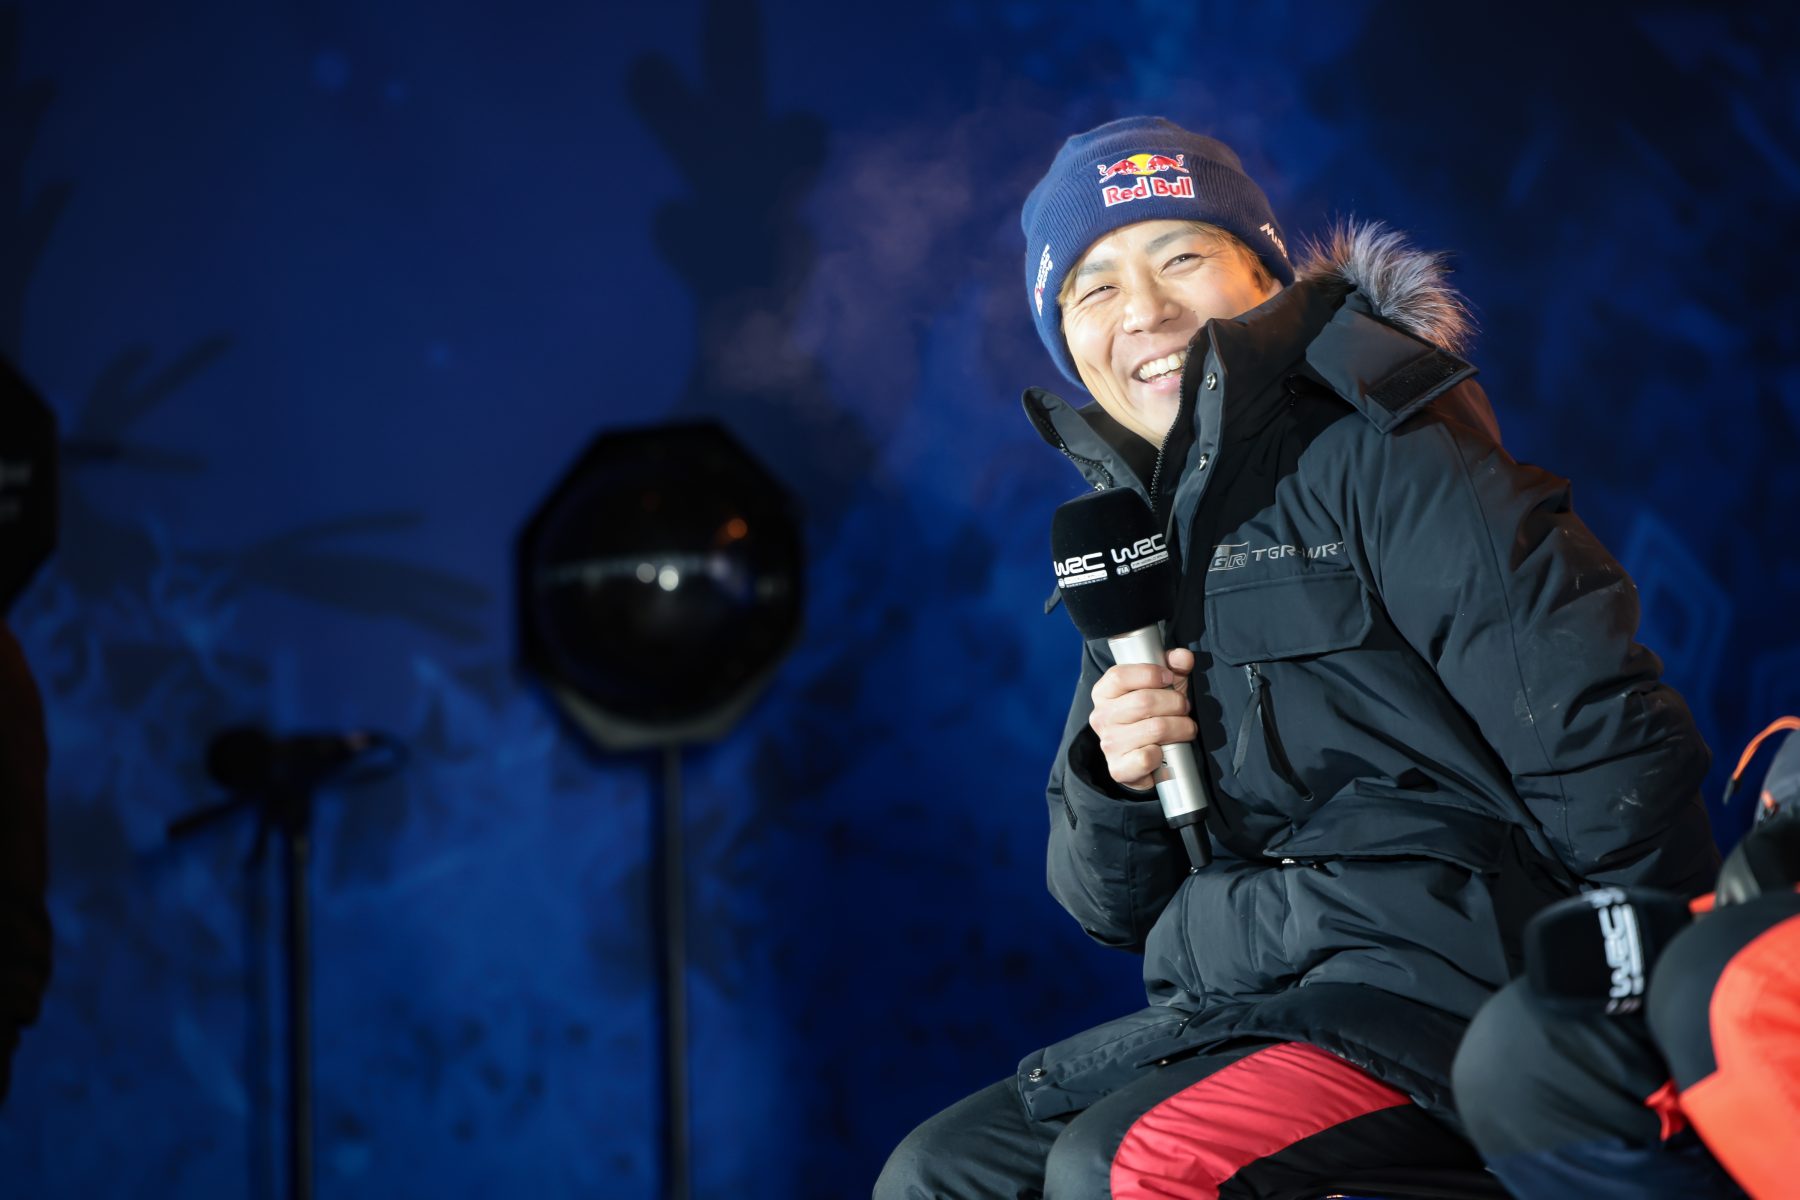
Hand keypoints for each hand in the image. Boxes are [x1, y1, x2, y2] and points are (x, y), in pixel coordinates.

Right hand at [1088, 647, 1196, 791]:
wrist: (1142, 757)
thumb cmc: (1151, 715)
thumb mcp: (1162, 685)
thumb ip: (1173, 666)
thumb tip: (1183, 658)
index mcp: (1103, 693)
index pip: (1119, 676)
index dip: (1150, 674)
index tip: (1169, 678)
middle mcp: (1101, 717)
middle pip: (1144, 701)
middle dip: (1175, 703)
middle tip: (1184, 708)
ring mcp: (1108, 744)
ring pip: (1155, 728)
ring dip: (1180, 727)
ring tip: (1184, 728)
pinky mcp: (1119, 769)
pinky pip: (1148, 757)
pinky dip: (1163, 753)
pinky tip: (1164, 751)